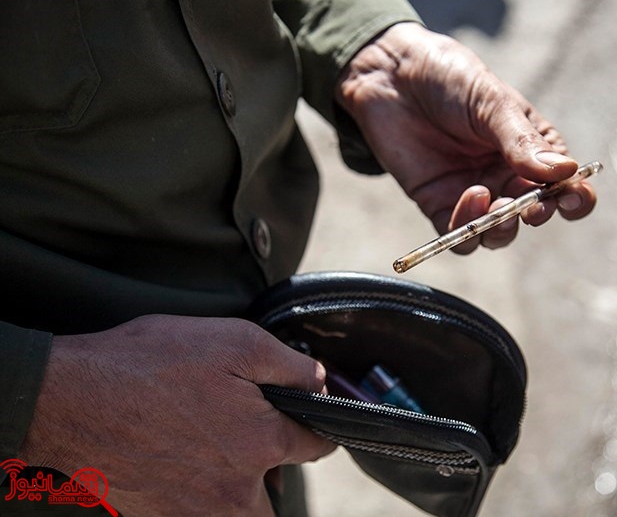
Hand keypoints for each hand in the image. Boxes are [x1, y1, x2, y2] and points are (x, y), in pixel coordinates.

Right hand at [19, 315, 333, 516]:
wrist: (69, 400)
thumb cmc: (149, 366)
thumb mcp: (234, 342)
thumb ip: (291, 365)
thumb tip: (320, 381)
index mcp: (261, 444)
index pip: (316, 448)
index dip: (317, 426)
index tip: (309, 418)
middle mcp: (234, 493)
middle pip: (277, 493)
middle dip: (274, 468)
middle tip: (251, 436)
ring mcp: (195, 513)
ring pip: (241, 512)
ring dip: (240, 489)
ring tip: (214, 448)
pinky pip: (199, 514)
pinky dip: (200, 494)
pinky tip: (182, 459)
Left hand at [337, 23, 595, 253]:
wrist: (393, 77)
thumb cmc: (451, 80)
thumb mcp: (492, 103)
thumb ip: (523, 142)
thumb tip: (565, 173)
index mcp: (532, 150)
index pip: (565, 185)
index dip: (576, 198)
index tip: (573, 198)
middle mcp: (507, 177)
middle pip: (535, 215)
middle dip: (538, 214)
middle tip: (531, 206)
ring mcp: (474, 194)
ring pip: (499, 234)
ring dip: (503, 228)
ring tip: (493, 202)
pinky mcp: (439, 206)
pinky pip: (459, 235)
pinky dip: (468, 229)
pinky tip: (468, 198)